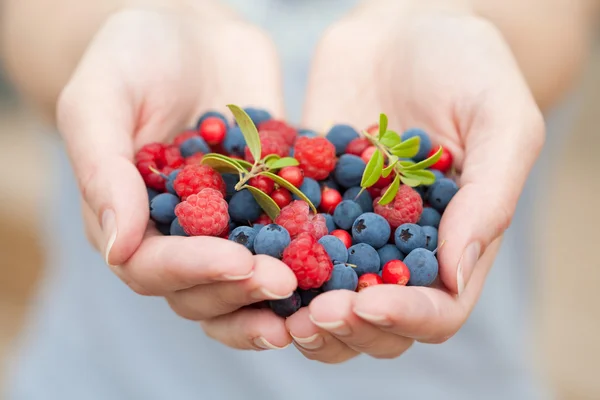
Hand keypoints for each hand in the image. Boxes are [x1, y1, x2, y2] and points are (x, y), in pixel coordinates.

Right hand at [57, 6, 296, 350]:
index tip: (236, 260)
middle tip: (284, 280)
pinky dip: (314, 259)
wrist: (193, 31)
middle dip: (242, 291)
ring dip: (277, 296)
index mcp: (131, 219)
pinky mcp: (270, 205)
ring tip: (315, 299)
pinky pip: (291, 241)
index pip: (152, 267)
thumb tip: (117, 249)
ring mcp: (229, 224)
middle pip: (203, 289)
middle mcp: (179, 235)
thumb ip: (103, 169)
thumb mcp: (100, 99)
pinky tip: (344, 265)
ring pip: (247, 282)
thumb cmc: (133, 56)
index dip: (193, 271)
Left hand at [288, 1, 543, 361]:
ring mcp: (348, 227)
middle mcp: (398, 247)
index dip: (404, 319)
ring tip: (273, 300)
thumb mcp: (500, 121)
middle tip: (309, 316)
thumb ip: (488, 198)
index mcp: (453, 242)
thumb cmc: (467, 64)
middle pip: (375, 321)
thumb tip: (457, 274)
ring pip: (324, 298)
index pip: (437, 310)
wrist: (404, 25)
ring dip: (299, 311)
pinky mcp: (307, 200)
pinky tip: (240, 253)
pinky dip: (263, 257)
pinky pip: (283, 242)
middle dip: (344, 328)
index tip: (366, 305)